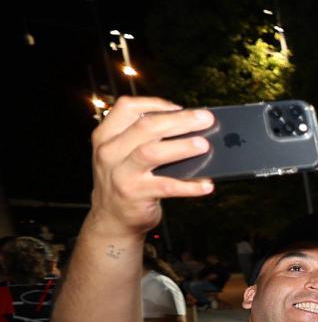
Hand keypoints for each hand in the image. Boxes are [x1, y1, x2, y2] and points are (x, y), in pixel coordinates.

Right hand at [87, 97, 215, 237]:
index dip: (155, 103)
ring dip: (181, 147)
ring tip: (204, 145)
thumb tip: (186, 126)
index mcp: (106, 136)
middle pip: (146, 127)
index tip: (179, 106)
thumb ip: (141, 138)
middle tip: (205, 119)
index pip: (127, 107)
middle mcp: (110, 152)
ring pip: (152, 153)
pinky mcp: (135, 195)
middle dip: (179, 120)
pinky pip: (167, 187)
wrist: (111, 218)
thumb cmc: (125, 180)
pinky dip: (189, 186)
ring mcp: (121, 174)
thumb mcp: (121, 154)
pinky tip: (206, 185)